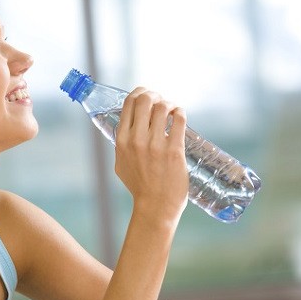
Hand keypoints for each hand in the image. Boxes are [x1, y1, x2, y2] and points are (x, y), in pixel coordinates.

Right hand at [115, 88, 188, 217]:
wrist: (155, 206)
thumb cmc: (139, 187)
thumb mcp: (121, 164)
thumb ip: (122, 145)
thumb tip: (127, 129)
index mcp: (122, 141)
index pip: (128, 103)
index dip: (139, 92)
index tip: (147, 94)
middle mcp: (137, 140)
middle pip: (145, 100)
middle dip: (155, 94)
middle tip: (161, 100)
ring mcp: (156, 145)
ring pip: (163, 107)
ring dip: (169, 103)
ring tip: (172, 110)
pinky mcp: (174, 150)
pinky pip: (178, 119)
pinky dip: (180, 112)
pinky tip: (179, 115)